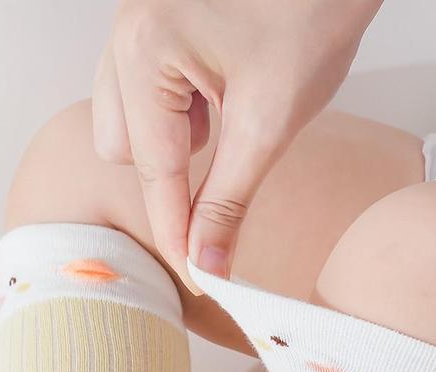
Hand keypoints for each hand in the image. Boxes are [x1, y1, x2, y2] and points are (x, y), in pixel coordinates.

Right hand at [93, 0, 382, 287]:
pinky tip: (223, 97)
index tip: (194, 280)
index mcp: (146, 49)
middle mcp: (126, 33)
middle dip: (171, 173)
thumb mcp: (270, 122)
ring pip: (128, 120)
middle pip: (125, 148)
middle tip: (231, 164)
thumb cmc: (310, 14)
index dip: (177, 232)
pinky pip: (146, 91)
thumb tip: (207, 263)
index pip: (154, 171)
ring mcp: (137, 24)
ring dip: (174, 142)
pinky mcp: (157, 24)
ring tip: (230, 117)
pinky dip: (181, 113)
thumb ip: (229, 199)